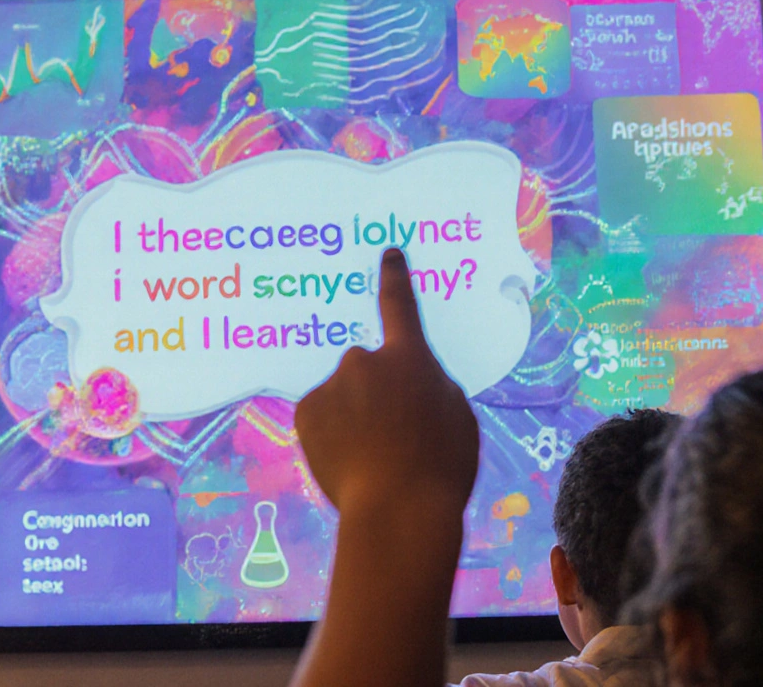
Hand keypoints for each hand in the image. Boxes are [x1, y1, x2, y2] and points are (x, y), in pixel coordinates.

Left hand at [289, 248, 480, 686]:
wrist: (397, 509)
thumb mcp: (457, 416)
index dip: (394, 277)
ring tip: (372, 457)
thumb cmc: (440, 466)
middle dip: (374, 391)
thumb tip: (412, 383)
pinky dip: (330, 433)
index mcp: (410, 357)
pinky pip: (321, 416)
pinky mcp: (305, 411)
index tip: (387, 253)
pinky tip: (348, 461)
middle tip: (391, 433)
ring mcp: (332, 385)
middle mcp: (365, 361)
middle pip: (367, 367)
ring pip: (343, 395)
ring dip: (352, 415)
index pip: (401, 305)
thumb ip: (432, 386)